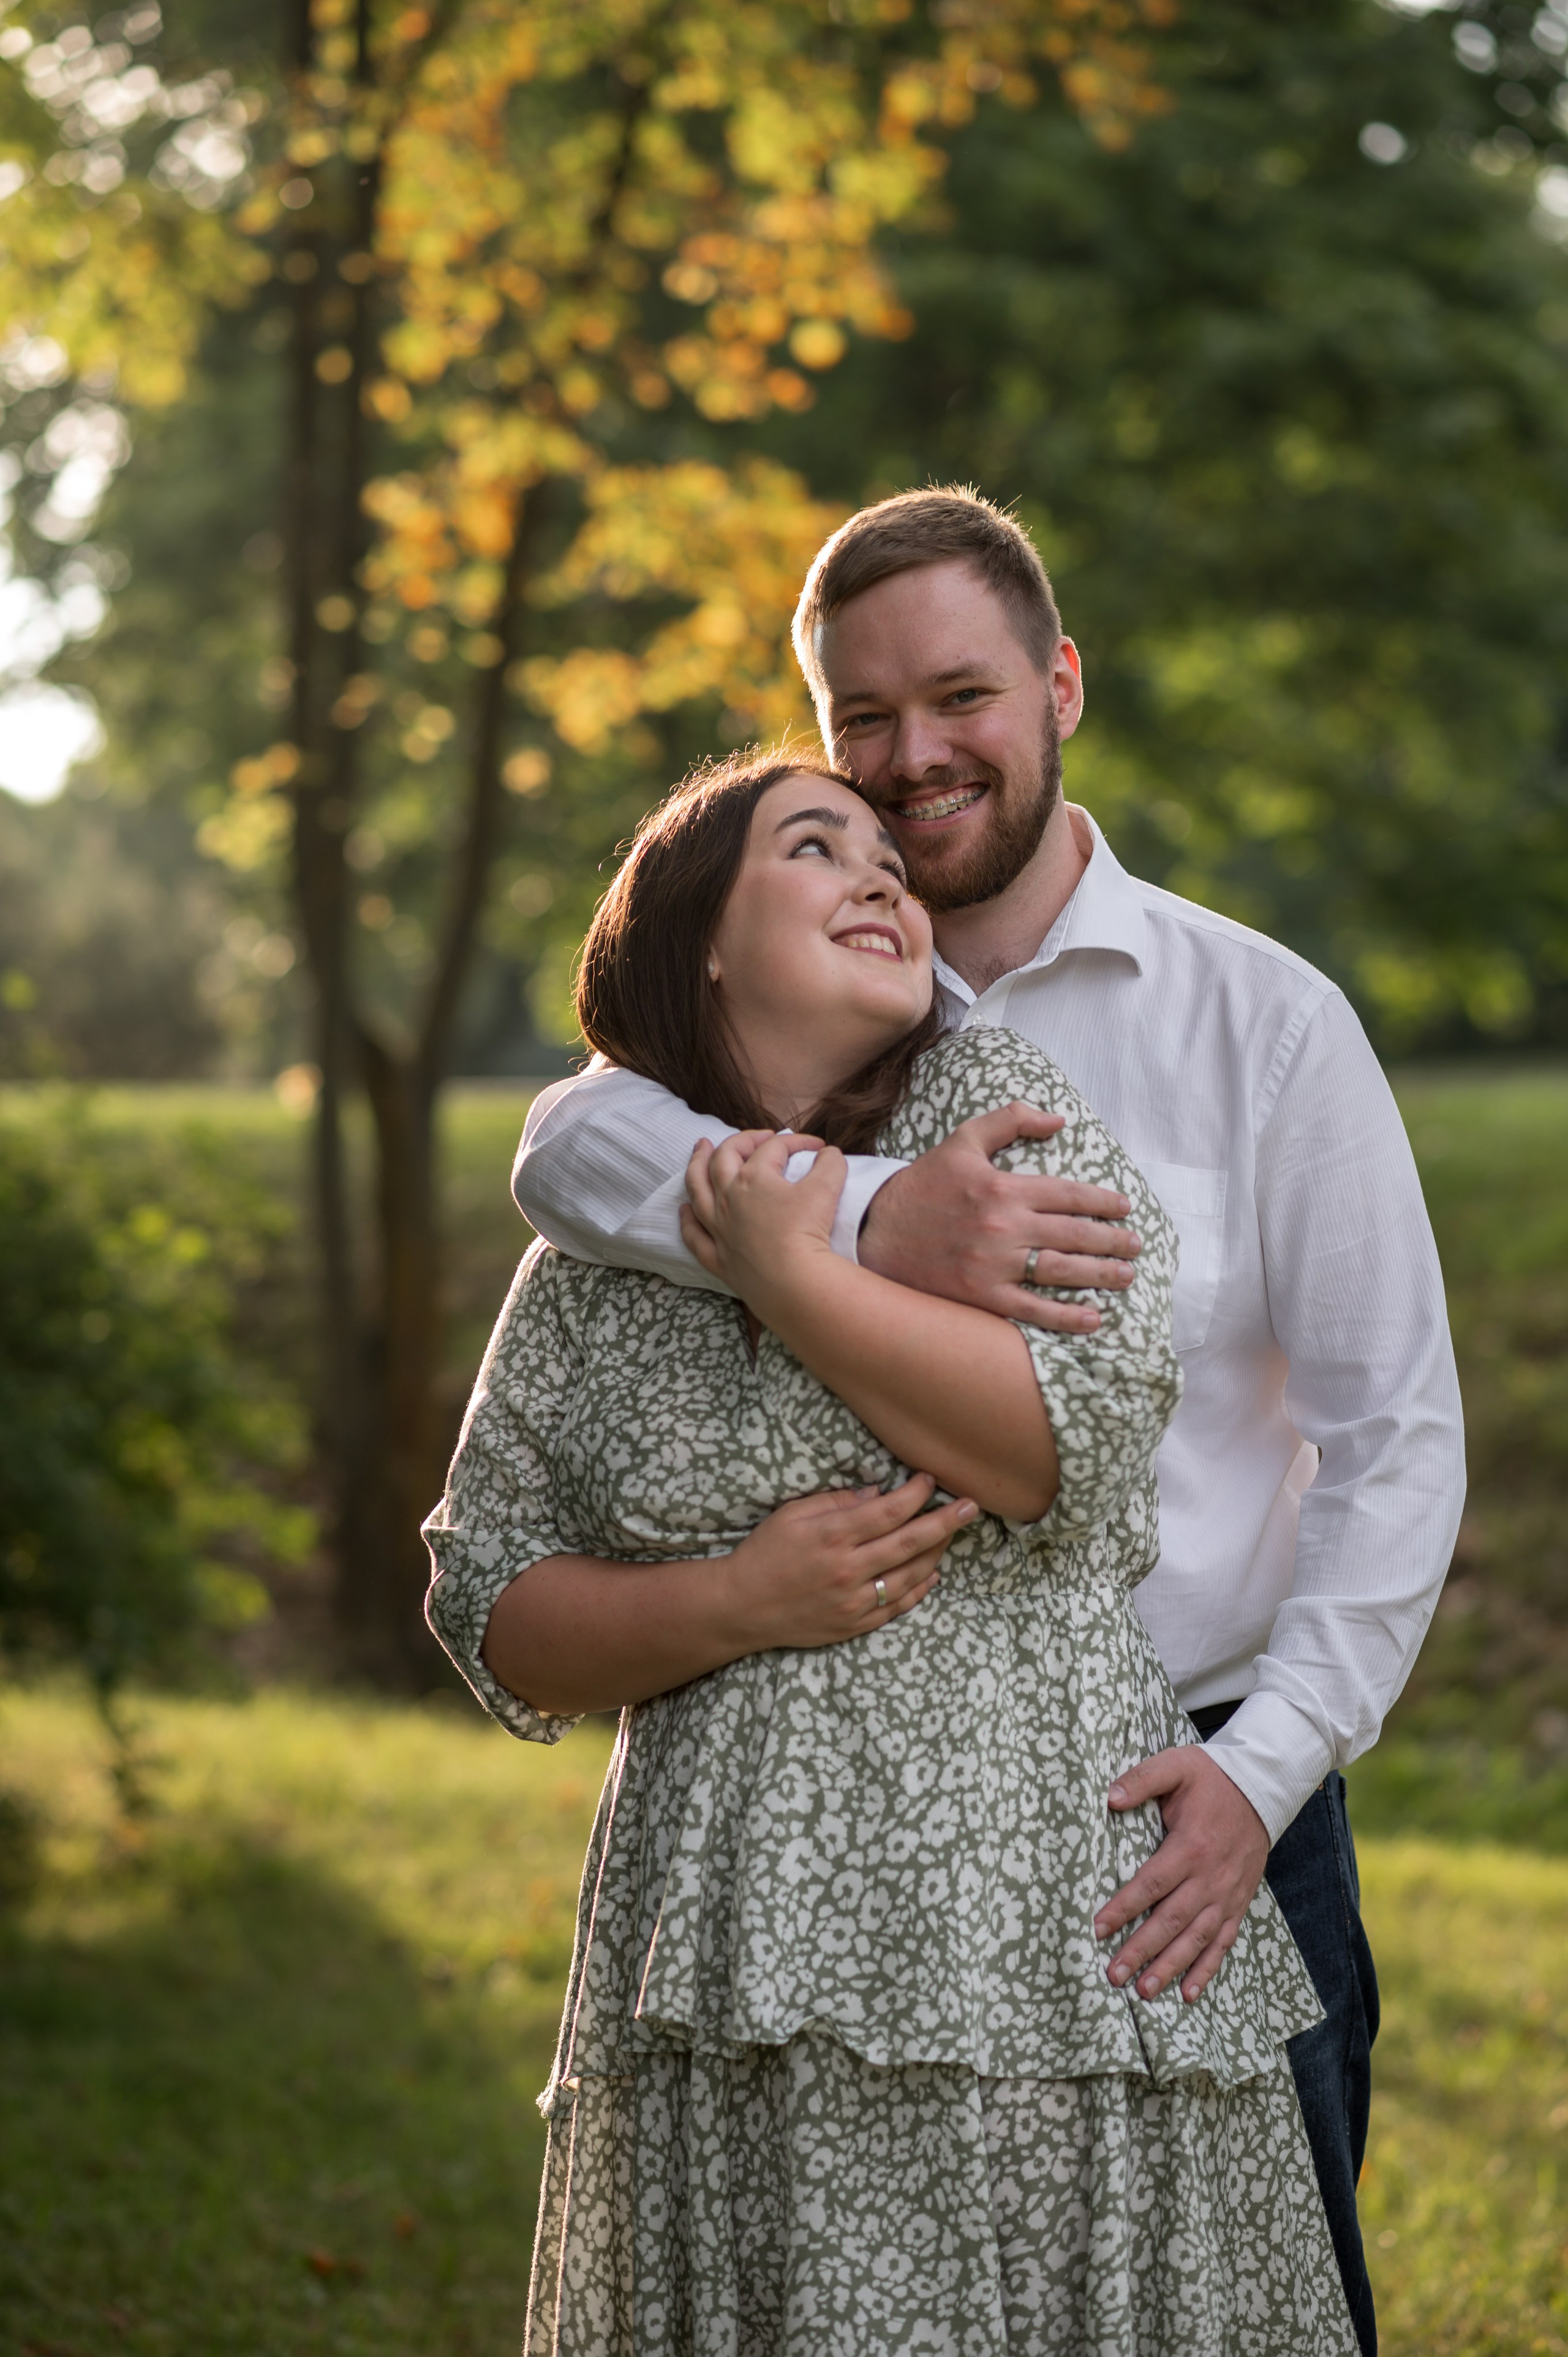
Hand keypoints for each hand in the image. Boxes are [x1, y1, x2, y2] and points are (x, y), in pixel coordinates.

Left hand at [680, 1130, 840, 1314]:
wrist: (794, 1283)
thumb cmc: (808, 1233)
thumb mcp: (827, 1190)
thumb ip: (830, 1165)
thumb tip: (829, 1154)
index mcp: (754, 1177)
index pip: (774, 1148)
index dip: (797, 1142)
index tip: (818, 1148)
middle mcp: (728, 1198)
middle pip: (725, 1158)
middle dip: (739, 1141)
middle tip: (754, 1138)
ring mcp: (719, 1228)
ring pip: (698, 1190)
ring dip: (696, 1166)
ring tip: (699, 1150)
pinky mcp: (718, 1257)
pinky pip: (695, 1236)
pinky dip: (687, 1221)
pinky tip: (684, 1211)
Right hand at [723, 1473, 974, 1650]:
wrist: (741, 1607)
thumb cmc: (764, 1553)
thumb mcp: (792, 1515)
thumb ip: (836, 1501)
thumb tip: (878, 1493)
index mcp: (832, 1536)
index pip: (889, 1510)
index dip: (916, 1493)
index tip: (930, 1479)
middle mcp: (848, 1569)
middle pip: (911, 1541)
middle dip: (947, 1521)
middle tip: (972, 1505)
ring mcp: (853, 1601)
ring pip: (911, 1575)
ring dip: (938, 1552)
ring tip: (952, 1534)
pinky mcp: (854, 1625)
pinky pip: (897, 1607)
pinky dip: (920, 1589)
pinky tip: (933, 1573)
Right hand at [858, 1103, 1139, 1335]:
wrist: (876, 1231)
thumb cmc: (924, 1185)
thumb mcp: (962, 1141)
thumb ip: (1010, 1121)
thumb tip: (1059, 1119)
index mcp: (1002, 1186)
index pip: (1069, 1194)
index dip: (1103, 1202)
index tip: (1124, 1209)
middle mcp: (1004, 1226)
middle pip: (1075, 1235)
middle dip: (1112, 1241)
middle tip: (1134, 1246)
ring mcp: (994, 1264)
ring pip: (1062, 1271)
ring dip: (1101, 1275)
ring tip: (1125, 1276)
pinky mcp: (981, 1296)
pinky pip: (1033, 1310)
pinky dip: (1067, 1317)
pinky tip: (1093, 1318)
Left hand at [1094, 1746, 1270, 2003]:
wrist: (1262, 1789)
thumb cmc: (1212, 1778)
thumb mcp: (1176, 1766)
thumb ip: (1142, 1779)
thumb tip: (1110, 1797)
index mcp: (1190, 1846)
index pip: (1151, 1884)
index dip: (1124, 1908)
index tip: (1098, 1929)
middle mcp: (1209, 1878)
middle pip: (1170, 1920)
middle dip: (1140, 1950)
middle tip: (1114, 1975)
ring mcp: (1226, 1895)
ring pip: (1196, 1939)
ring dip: (1170, 1967)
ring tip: (1144, 1992)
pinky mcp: (1238, 1903)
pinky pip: (1223, 1942)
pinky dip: (1207, 1969)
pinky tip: (1189, 1994)